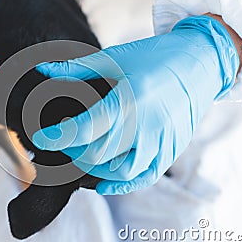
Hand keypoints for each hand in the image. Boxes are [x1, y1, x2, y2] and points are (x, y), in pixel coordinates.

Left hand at [32, 15, 239, 194]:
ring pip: (120, 171)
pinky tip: (103, 183)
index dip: (58, 137)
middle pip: (98, 154)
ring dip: (94, 168)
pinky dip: (122, 184)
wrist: (200, 62)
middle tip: (65, 141)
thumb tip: (43, 70)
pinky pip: (145, 177)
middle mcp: (146, 126)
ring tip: (84, 154)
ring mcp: (162, 142)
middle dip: (73, 151)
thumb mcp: (114, 58)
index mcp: (129, 100)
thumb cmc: (155, 57)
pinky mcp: (171, 150)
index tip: (41, 138)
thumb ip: (77, 69)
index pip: (84, 129)